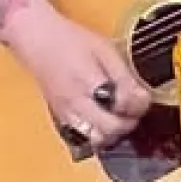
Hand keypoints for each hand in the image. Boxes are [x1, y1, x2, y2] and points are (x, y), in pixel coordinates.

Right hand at [1, 4, 152, 156]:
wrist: (37, 41)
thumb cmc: (69, 41)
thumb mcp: (104, 50)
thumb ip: (124, 76)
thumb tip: (143, 99)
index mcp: (87, 83)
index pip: (121, 107)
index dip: (139, 104)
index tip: (142, 97)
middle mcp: (74, 104)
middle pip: (110, 131)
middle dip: (127, 123)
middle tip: (133, 109)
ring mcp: (65, 115)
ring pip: (96, 140)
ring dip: (112, 132)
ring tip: (118, 115)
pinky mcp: (61, 119)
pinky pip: (83, 138)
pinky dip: (97, 133)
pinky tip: (102, 119)